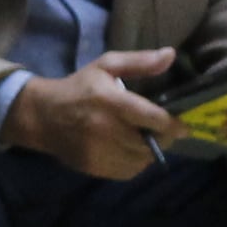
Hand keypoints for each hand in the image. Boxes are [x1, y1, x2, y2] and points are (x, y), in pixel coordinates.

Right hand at [1, 49, 184, 176]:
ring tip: (145, 139)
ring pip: (141, 160)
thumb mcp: (106, 66)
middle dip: (162, 138)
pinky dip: (135, 163)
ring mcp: (99, 151)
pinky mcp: (95, 167)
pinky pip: (128, 171)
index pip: (151, 118)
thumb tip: (171, 55)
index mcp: (110, 101)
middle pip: (149, 142)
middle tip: (162, 130)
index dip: (173, 124)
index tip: (183, 126)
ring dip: (149, 151)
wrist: (43, 116)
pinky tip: (129, 149)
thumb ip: (139, 61)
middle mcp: (105, 129)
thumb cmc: (79, 87)